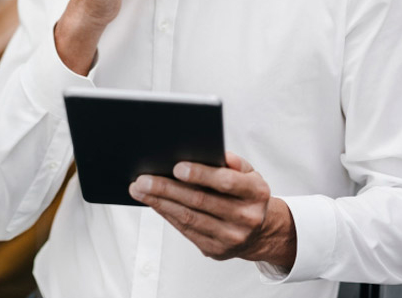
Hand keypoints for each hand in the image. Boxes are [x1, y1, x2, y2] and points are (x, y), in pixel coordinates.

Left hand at [128, 151, 295, 270]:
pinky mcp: (216, 250)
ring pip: (189, 218)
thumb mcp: (249, 173)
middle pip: (200, 201)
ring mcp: (230, 237)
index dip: (200, 174)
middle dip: (167, 189)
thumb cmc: (248, 194)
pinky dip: (167, 215)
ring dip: (160, 203)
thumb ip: (232, 161)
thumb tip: (211, 151)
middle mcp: (245, 217)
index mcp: (255, 192)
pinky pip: (186, 231)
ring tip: (140, 190)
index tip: (176, 167)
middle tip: (143, 179)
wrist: (261, 231)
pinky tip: (154, 203)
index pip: (226, 182)